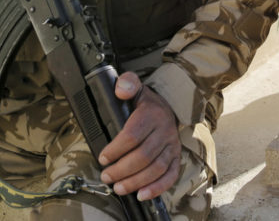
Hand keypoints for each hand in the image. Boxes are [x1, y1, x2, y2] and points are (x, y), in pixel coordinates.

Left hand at [98, 72, 180, 200]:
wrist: (168, 107)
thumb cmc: (145, 102)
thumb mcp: (135, 86)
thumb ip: (127, 83)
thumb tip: (121, 90)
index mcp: (152, 114)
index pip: (132, 135)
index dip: (116, 149)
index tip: (103, 157)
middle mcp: (165, 131)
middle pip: (143, 155)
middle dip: (122, 169)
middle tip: (106, 176)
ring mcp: (172, 146)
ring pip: (156, 168)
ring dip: (136, 181)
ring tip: (118, 188)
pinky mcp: (176, 158)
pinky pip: (170, 176)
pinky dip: (157, 188)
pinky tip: (142, 194)